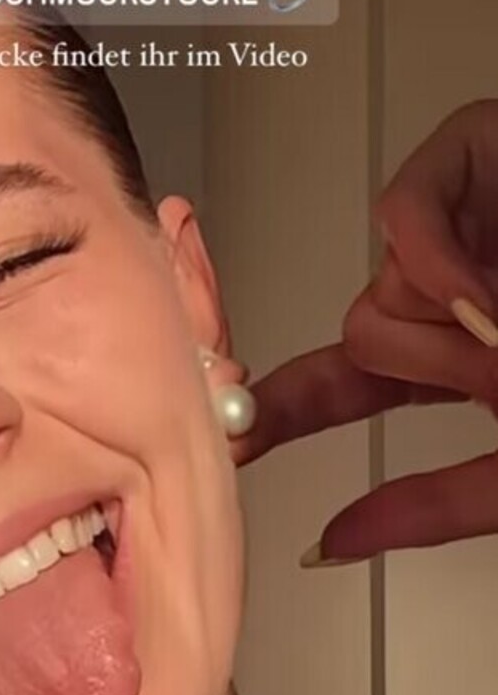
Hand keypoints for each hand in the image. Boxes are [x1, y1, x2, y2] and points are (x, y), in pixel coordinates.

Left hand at [235, 100, 497, 563]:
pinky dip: (435, 262)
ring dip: (446, 326)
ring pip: (380, 283)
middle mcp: (457, 288)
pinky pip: (403, 213)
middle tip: (497, 373)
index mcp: (464, 356)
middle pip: (363, 332)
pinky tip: (483, 291)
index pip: (347, 384)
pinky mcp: (482, 151)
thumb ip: (437, 503)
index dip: (280, 409)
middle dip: (422, 369)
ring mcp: (468, 221)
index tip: (225, 441)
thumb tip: (330, 543)